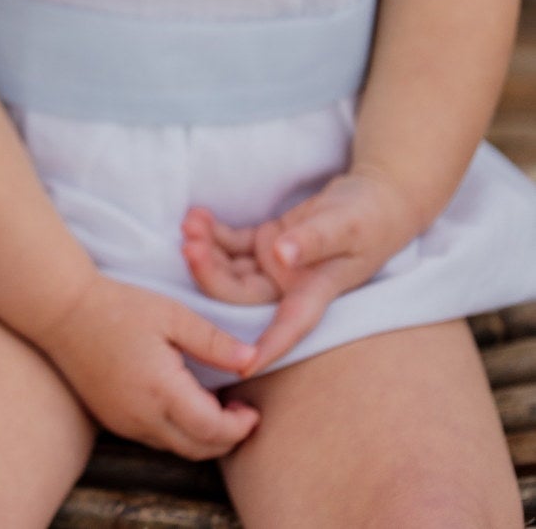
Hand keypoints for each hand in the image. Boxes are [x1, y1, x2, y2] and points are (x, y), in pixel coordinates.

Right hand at [40, 275, 258, 459]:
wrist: (61, 310)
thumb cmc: (117, 306)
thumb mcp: (171, 314)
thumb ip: (213, 341)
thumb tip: (252, 361)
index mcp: (161, 390)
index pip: (213, 430)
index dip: (240, 427)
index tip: (252, 408)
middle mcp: (142, 416)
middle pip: (198, 449)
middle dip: (227, 437)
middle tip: (240, 410)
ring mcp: (124, 421)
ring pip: (177, 448)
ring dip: (202, 437)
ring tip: (213, 404)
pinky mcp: (110, 419)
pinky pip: (154, 438)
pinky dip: (177, 431)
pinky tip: (181, 402)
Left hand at [182, 168, 419, 372]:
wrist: (375, 198)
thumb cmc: (368, 217)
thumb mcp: (345, 226)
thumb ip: (313, 240)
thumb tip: (281, 255)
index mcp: (315, 291)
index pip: (289, 327)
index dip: (267, 348)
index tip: (240, 367)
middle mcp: (291, 285)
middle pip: (241, 294)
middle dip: (210, 273)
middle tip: (189, 244)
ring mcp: (275, 266)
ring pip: (231, 270)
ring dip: (207, 250)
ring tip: (191, 224)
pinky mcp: (265, 244)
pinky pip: (231, 245)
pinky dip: (213, 233)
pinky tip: (198, 216)